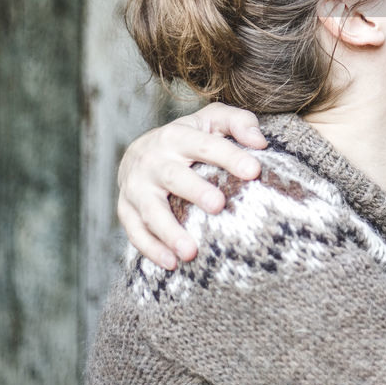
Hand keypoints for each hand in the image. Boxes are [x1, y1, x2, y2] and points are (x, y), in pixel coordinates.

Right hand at [117, 102, 267, 268]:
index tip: (254, 171)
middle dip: (195, 191)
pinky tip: (172, 263)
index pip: (205, 145)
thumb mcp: (212, 120)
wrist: (140, 153)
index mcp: (177, 136)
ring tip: (191, 252)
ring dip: (169, 231)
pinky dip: (151, 249)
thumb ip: (238, 123)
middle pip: (174, 176)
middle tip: (218, 205)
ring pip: (150, 210)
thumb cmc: (189, 138)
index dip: (230, 156)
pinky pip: (135, 231)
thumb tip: (259, 142)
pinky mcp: (126, 209)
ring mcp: (136, 186)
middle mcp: (153, 160)